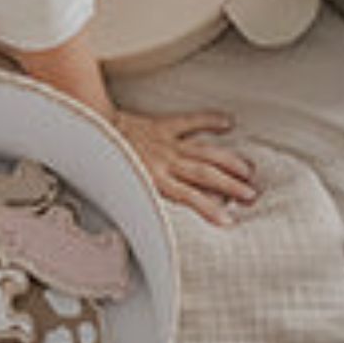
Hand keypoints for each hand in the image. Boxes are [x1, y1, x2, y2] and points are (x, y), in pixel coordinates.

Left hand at [113, 109, 256, 226]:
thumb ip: (146, 200)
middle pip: (205, 175)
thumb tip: (166, 215)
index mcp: (154, 180)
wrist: (90, 130)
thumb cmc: (106, 163)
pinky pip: (190, 121)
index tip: (229, 222)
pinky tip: (229, 123)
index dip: (210, 210)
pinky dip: (209, 120)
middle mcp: (164, 162)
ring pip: (205, 152)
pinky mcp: (162, 125)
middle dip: (231, 186)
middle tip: (253, 195)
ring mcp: (166, 143)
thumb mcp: (124, 188)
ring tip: (250, 171)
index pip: (189, 197)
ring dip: (229, 161)